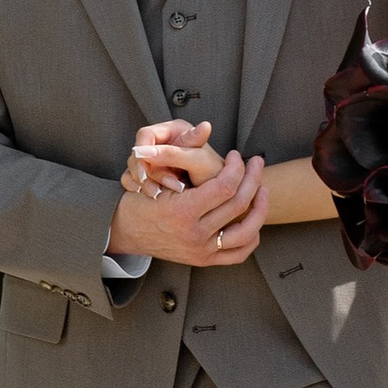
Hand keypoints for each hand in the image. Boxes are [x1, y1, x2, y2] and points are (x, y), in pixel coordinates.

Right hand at [109, 143, 267, 268]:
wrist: (125, 232)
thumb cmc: (140, 200)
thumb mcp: (155, 175)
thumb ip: (180, 153)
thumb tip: (206, 127)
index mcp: (182, 211)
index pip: (225, 186)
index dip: (237, 167)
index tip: (236, 156)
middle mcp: (194, 234)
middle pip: (239, 204)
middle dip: (253, 178)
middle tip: (256, 163)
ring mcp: (201, 250)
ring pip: (247, 231)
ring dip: (260, 207)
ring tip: (262, 189)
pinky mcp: (205, 260)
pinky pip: (239, 253)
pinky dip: (251, 237)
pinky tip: (253, 219)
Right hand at [124, 118, 214, 192]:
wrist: (220, 197)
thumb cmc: (215, 175)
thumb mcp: (198, 162)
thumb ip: (174, 153)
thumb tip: (145, 150)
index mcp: (176, 131)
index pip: (145, 135)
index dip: (142, 152)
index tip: (144, 170)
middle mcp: (165, 142)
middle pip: (139, 152)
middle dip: (145, 170)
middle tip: (156, 188)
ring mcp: (158, 159)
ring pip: (137, 166)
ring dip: (145, 181)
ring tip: (159, 194)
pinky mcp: (153, 174)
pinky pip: (135, 178)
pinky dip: (140, 187)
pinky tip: (151, 195)